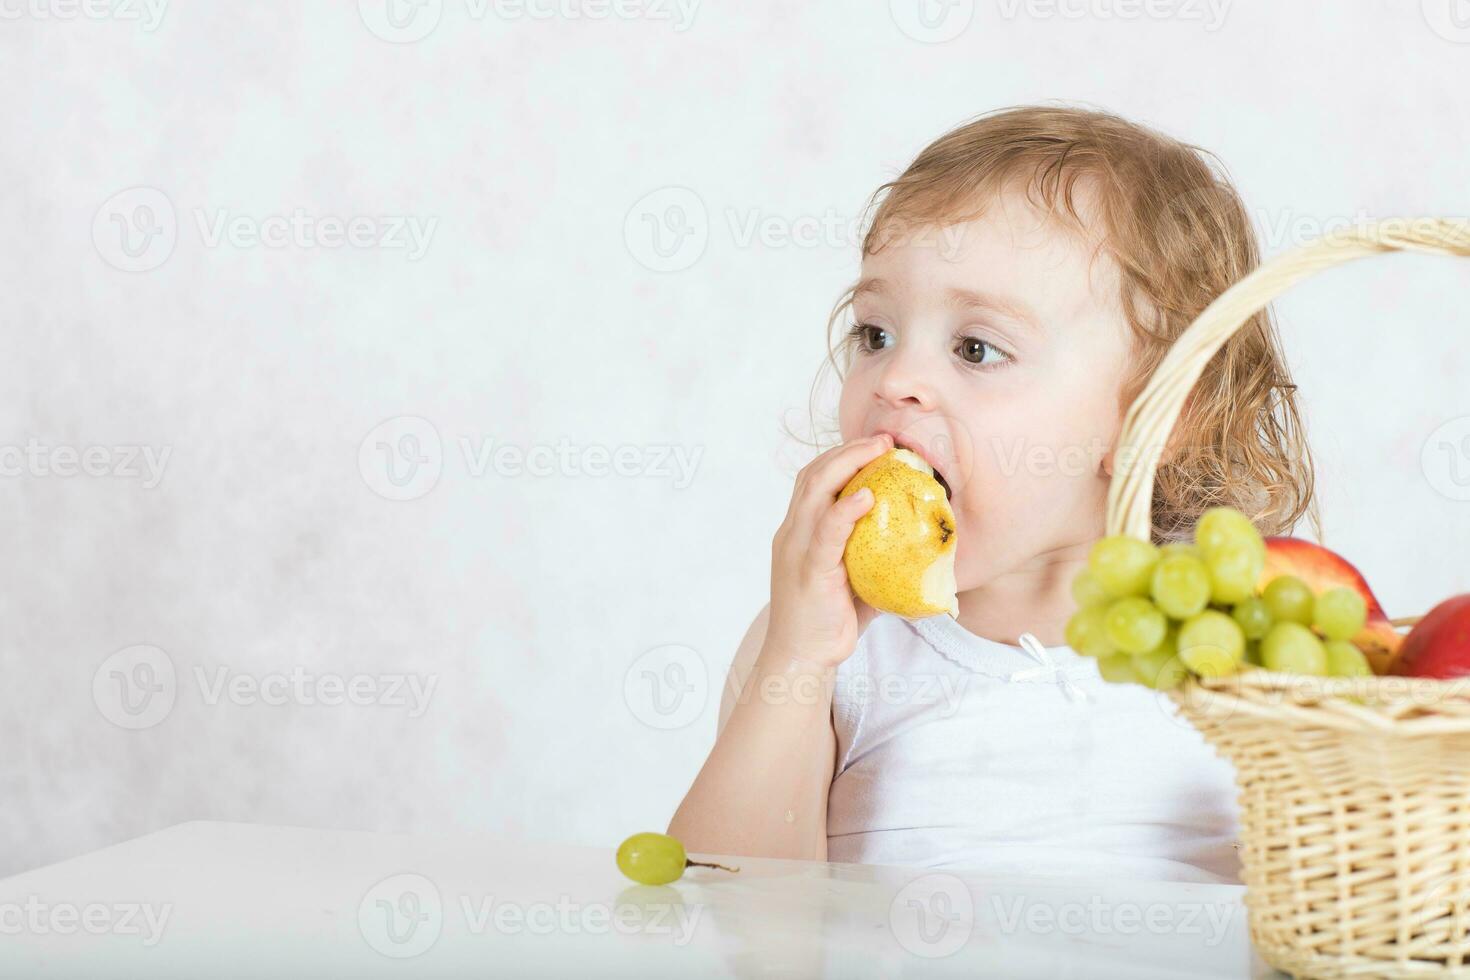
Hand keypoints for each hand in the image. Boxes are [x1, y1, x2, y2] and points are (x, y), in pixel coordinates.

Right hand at [764, 433, 892, 667]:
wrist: (800, 658)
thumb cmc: (829, 621)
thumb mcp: (853, 578)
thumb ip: (873, 556)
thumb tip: (920, 546)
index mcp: (799, 531)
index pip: (814, 479)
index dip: (842, 456)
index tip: (874, 444)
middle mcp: (792, 533)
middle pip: (814, 475)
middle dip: (848, 451)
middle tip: (884, 439)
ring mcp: (797, 549)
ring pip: (815, 492)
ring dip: (848, 464)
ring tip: (878, 451)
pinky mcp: (809, 570)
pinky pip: (826, 532)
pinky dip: (846, 509)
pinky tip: (868, 495)